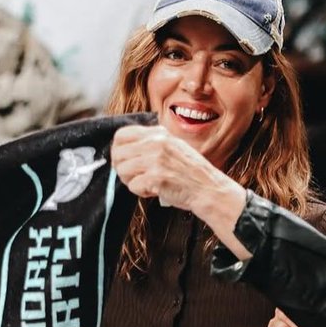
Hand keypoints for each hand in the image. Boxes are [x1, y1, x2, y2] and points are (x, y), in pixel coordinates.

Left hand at [111, 124, 242, 213]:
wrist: (208, 189)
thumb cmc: (191, 173)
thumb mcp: (173, 147)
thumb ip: (152, 144)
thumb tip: (125, 149)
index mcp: (159, 134)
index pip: (122, 135)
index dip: (117, 149)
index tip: (122, 159)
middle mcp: (156, 143)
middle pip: (118, 154)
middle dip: (121, 168)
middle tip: (133, 176)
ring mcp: (156, 160)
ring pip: (122, 170)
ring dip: (131, 181)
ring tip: (146, 183)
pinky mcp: (155, 178)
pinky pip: (133, 186)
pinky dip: (141, 192)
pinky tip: (155, 190)